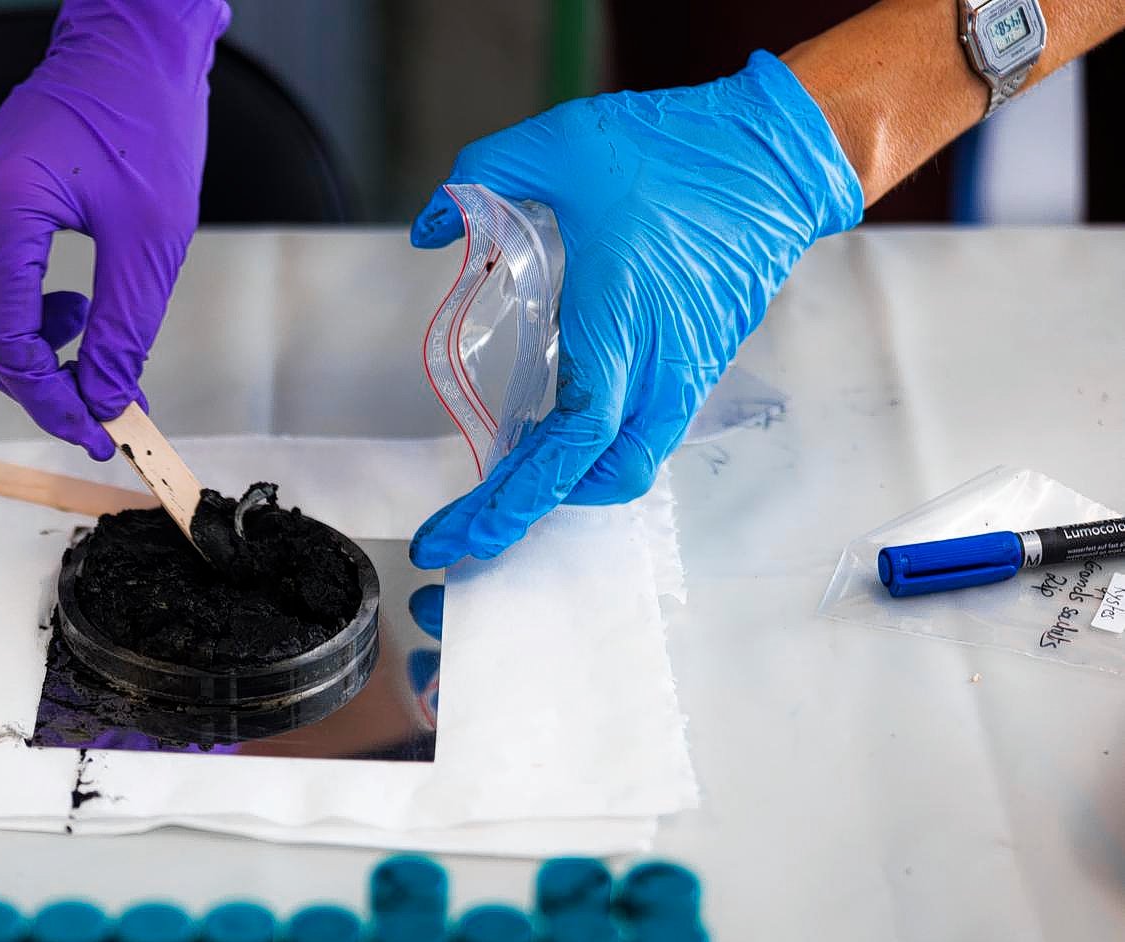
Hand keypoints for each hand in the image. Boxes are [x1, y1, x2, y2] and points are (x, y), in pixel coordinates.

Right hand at [0, 0, 229, 459]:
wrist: (128, 54)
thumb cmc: (147, 127)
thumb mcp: (152, 241)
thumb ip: (122, 332)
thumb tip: (103, 404)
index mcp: (1, 211)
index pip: (3, 343)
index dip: (49, 401)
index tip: (96, 432)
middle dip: (32, 383)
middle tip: (100, 390)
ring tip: (73, 327)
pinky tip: (45, 304)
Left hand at [408, 52, 862, 567]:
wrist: (773, 154)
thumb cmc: (676, 150)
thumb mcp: (557, 144)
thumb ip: (478, 181)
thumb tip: (429, 228)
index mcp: (622, 326)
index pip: (572, 442)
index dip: (515, 497)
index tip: (463, 535)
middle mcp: (661, 367)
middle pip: (600, 478)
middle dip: (527, 514)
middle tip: (463, 534)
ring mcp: (685, 373)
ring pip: (626, 464)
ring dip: (565, 484)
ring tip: (499, 492)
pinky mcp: (695, 366)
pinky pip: (643, 434)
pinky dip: (594, 454)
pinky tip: (549, 439)